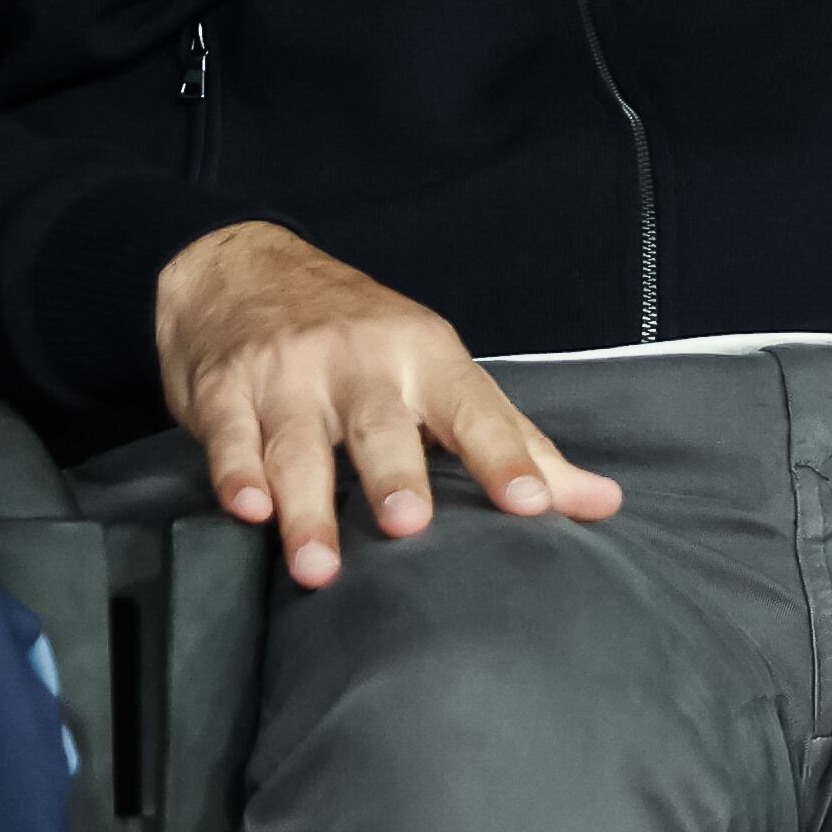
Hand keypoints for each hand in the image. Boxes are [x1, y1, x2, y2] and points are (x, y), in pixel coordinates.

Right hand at [153, 222, 620, 589]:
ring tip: (319, 567)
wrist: (242, 265)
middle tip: (409, 524)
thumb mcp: (438, 372)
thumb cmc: (361, 336)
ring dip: (307, 506)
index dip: (504, 457)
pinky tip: (246, 507)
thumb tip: (605, 503)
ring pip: (299, 444)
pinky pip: (230, 433)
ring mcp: (288, 372)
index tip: (532, 505)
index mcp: (423, 357)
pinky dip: (235, 470)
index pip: (474, 409)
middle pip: (380, 425)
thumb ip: (514, 441)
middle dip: (394, 474)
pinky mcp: (227, 387)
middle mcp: (359, 361)